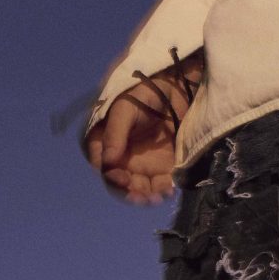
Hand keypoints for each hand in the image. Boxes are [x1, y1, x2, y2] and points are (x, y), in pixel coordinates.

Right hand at [87, 63, 198, 202]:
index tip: (124, 179)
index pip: (104, 167)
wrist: (174, 81)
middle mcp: (121, 156)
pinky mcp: (163, 163)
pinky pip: (161, 182)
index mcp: (104, 143)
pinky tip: (168, 191)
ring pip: (141, 187)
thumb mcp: (124, 109)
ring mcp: (142, 161)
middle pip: (122, 182)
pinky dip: (164, 189)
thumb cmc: (142, 90)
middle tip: (143, 197)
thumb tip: (107, 162)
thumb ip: (115, 134)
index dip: (112, 177)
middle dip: (131, 192)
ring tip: (157, 197)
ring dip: (147, 195)